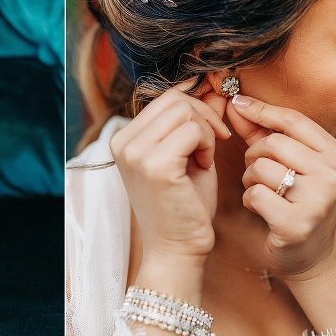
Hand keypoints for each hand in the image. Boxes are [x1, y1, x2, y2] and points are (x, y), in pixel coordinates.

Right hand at [110, 83, 229, 263]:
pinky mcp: (154, 165)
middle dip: (203, 117)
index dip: (195, 107)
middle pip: (175, 99)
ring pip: (185, 111)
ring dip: (206, 132)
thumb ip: (194, 121)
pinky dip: (208, 145)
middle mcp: (123, 142)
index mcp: (124, 138)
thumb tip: (212, 86)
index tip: (211, 131)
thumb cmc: (184, 205)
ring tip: (203, 160)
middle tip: (212, 146)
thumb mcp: (186, 154)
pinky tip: (203, 167)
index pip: (165, 97)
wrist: (177, 250)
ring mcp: (136, 153)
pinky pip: (193, 130)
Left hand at [227, 95, 335, 279]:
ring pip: (261, 168)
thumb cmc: (294, 200)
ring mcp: (319, 200)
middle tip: (256, 172)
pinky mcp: (298, 223)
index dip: (261, 110)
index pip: (293, 120)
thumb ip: (261, 133)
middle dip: (253, 155)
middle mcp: (334, 174)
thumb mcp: (286, 163)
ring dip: (250, 179)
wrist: (310, 254)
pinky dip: (249, 200)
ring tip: (261, 191)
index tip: (236, 103)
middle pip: (273, 143)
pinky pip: (256, 195)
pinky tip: (260, 208)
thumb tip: (235, 101)